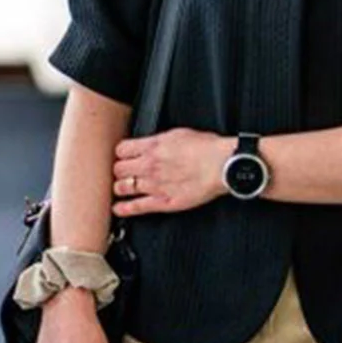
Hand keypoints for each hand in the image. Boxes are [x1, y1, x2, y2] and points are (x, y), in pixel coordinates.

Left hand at [112, 129, 232, 217]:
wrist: (222, 165)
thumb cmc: (207, 148)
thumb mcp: (177, 133)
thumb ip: (158, 141)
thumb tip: (150, 143)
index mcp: (152, 146)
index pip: (121, 150)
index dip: (122, 153)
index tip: (124, 156)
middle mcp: (149, 165)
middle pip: (119, 168)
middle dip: (120, 169)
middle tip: (124, 172)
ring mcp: (154, 185)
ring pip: (123, 187)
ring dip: (120, 187)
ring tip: (122, 187)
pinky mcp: (163, 202)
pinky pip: (137, 207)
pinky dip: (124, 209)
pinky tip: (119, 208)